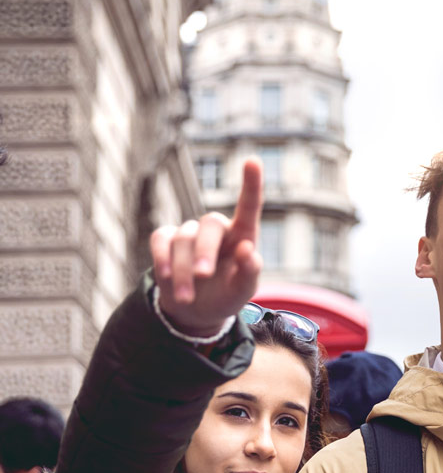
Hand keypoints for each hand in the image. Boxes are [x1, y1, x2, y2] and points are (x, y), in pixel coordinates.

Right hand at [150, 158, 262, 336]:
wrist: (197, 311)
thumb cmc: (227, 296)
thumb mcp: (243, 291)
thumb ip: (249, 272)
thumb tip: (247, 249)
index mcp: (243, 235)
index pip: (249, 206)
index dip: (251, 183)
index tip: (253, 161)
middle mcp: (217, 229)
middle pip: (209, 225)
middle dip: (205, 251)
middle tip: (203, 277)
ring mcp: (191, 232)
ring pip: (183, 238)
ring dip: (183, 270)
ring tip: (187, 298)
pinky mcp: (167, 239)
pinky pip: (160, 238)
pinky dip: (162, 257)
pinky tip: (166, 276)